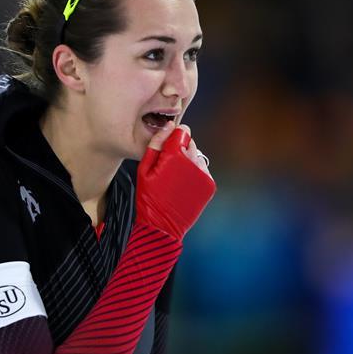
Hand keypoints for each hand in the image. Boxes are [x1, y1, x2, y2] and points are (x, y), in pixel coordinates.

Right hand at [135, 122, 216, 240]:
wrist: (162, 227)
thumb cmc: (148, 199)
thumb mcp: (143, 169)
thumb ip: (156, 144)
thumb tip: (168, 126)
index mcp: (175, 156)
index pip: (181, 131)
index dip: (173, 136)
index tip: (167, 144)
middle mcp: (193, 162)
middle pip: (190, 142)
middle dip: (180, 149)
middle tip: (168, 167)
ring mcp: (203, 174)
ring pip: (197, 156)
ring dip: (188, 161)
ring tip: (175, 178)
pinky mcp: (209, 184)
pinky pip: (202, 170)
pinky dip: (194, 173)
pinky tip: (182, 185)